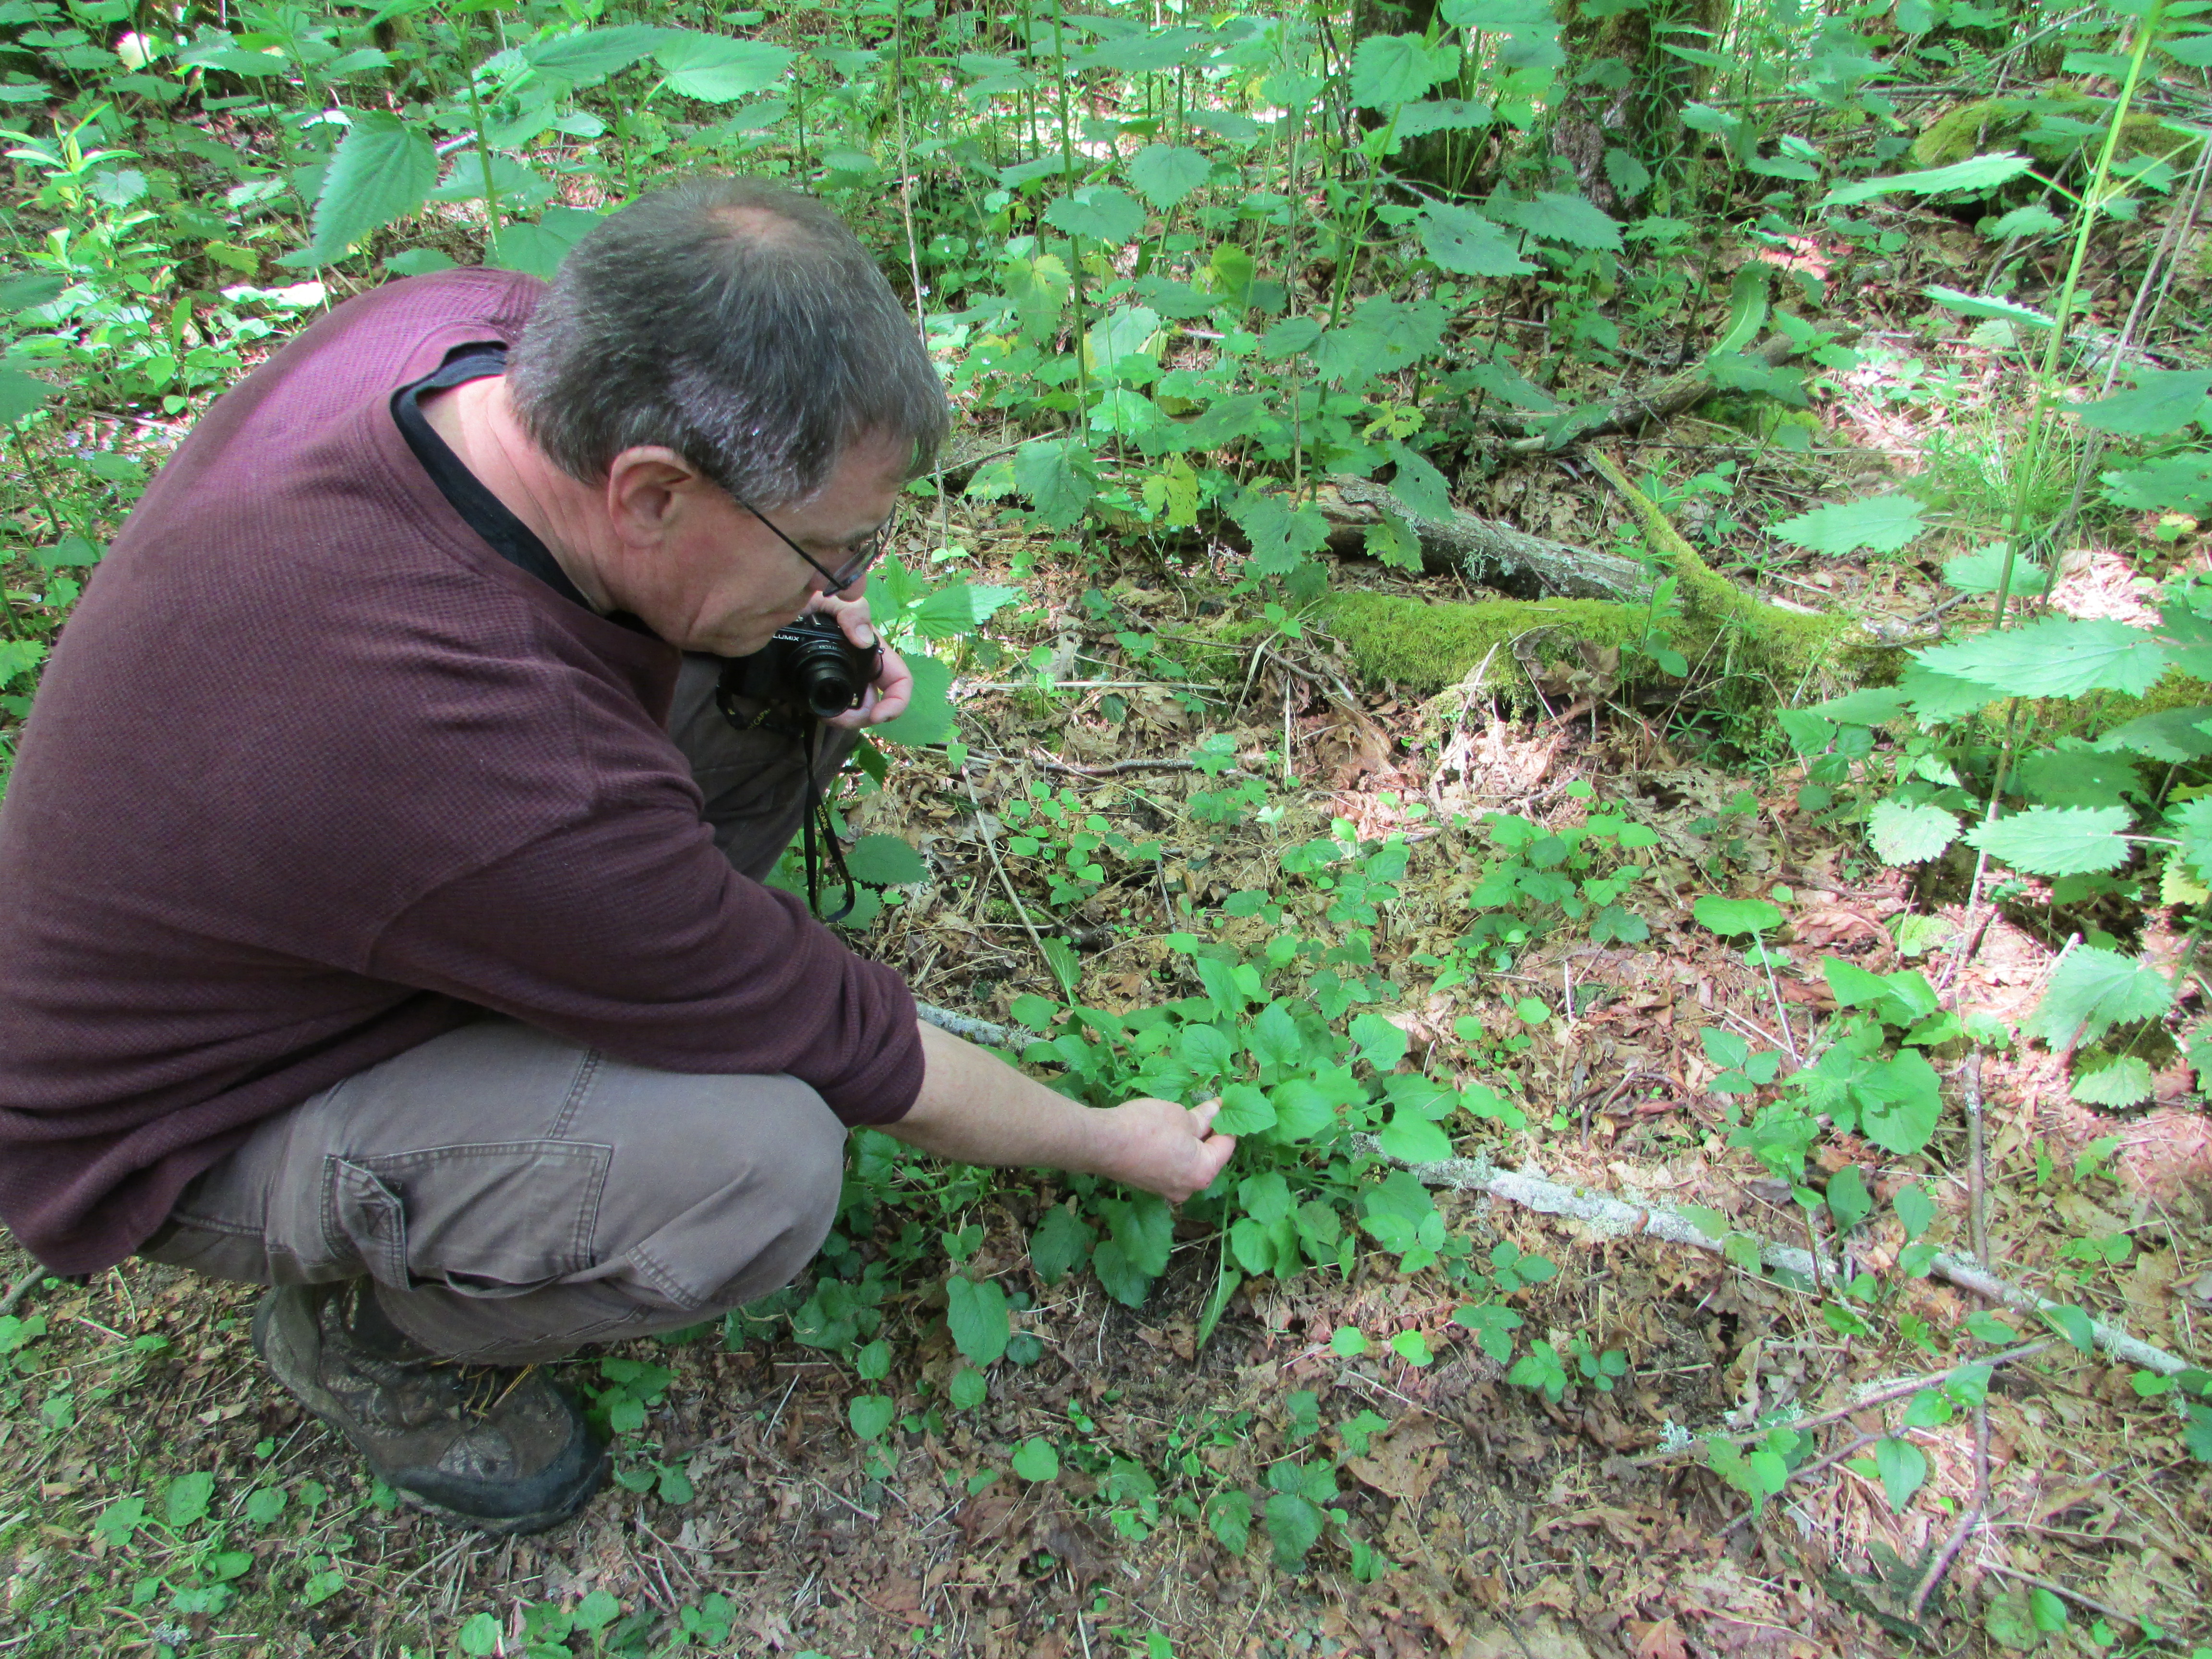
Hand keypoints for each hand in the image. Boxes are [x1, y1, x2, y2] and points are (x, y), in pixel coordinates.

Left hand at [803, 590, 912, 728]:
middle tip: (840, 718)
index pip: (899, 680)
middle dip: (863, 718)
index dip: (897, 701)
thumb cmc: (810, 600)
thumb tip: (864, 641)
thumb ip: (852, 611)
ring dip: (846, 720)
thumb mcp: (833, 598)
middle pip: (876, 704)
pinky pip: (834, 707)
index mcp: (871, 650)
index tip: (878, 716)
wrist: (775, 606)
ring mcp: (843, 678)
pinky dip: (830, 715)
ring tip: (825, 714)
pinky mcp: (822, 685)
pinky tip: (816, 710)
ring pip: (855, 710)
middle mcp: (861, 667)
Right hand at [1088, 1097, 1237, 1202]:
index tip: (1222, 1105)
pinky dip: (1173, 1151)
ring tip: (1181, 1118)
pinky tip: (1164, 1133)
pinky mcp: (1150, 1185)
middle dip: (1206, 1134)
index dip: (1226, 1122)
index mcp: (1203, 1172)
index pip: (1226, 1145)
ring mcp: (1168, 1190)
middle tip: (1203, 1109)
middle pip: (1207, 1157)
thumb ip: (1203, 1117)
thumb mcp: (1180, 1116)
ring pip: (1188, 1162)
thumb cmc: (1147, 1127)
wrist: (1103, 1143)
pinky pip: (1171, 1167)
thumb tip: (1217, 1110)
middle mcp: (1189, 1188)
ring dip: (1189, 1142)